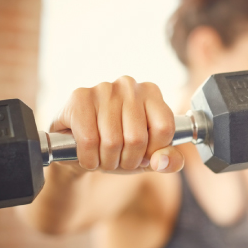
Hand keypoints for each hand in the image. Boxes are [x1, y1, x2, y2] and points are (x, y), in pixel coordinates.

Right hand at [50, 76, 184, 173]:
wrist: (78, 146)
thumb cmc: (118, 148)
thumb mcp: (148, 157)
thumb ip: (169, 160)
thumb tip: (162, 162)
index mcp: (152, 93)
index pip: (164, 128)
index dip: (153, 151)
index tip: (142, 155)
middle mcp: (129, 85)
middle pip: (137, 138)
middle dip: (127, 161)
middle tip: (118, 159)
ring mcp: (103, 88)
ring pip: (112, 141)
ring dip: (107, 162)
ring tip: (103, 157)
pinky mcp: (79, 97)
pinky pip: (89, 140)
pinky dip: (89, 159)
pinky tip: (88, 155)